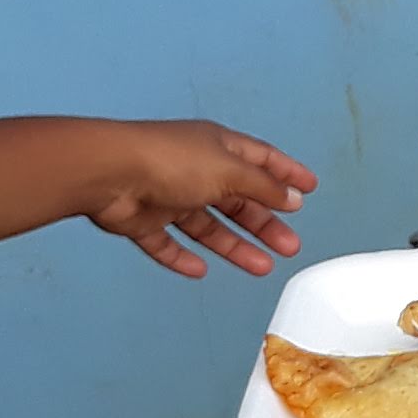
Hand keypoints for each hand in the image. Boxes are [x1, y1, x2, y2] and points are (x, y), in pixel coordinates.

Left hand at [77, 120, 314, 279]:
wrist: (109, 174)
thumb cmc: (167, 160)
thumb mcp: (230, 170)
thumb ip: (263, 186)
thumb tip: (289, 196)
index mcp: (217, 147)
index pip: (261, 160)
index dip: (287, 174)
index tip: (308, 189)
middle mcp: (194, 169)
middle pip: (237, 200)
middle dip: (265, 223)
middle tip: (289, 244)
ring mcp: (167, 195)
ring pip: (208, 226)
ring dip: (235, 246)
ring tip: (261, 266)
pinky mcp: (143, 220)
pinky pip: (167, 243)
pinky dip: (183, 257)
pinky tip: (200, 270)